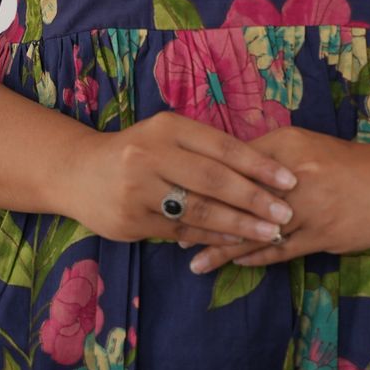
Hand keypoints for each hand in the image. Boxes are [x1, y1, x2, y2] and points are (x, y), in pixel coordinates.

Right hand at [70, 109, 298, 247]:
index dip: (258, 164)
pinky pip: (180, 231)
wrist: (79, 172)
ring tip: (269, 232)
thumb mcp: (166, 135)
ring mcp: (138, 189)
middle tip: (286, 213)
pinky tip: (234, 241)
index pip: (222, 146)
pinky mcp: (130, 220)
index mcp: (167, 127)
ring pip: (198, 209)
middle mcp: (151, 154)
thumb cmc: (137, 151)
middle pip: (213, 179)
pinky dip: (211, 237)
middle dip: (254, 198)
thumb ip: (204, 148)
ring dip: (238, 224)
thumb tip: (261, 169)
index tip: (289, 180)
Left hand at [179, 127, 369, 274]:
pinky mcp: (322, 234)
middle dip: (203, 213)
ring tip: (191, 256)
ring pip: (254, 227)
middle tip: (170, 227)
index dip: (203, 178)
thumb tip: (226, 167)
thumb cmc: (348, 163)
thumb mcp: (307, 146)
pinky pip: (279, 250)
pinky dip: (253, 257)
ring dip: (221, 243)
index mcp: (287, 145)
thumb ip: (269, 155)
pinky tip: (231, 264)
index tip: (175, 189)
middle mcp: (294, 174)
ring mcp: (308, 207)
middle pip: (238, 196)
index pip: (234, 162)